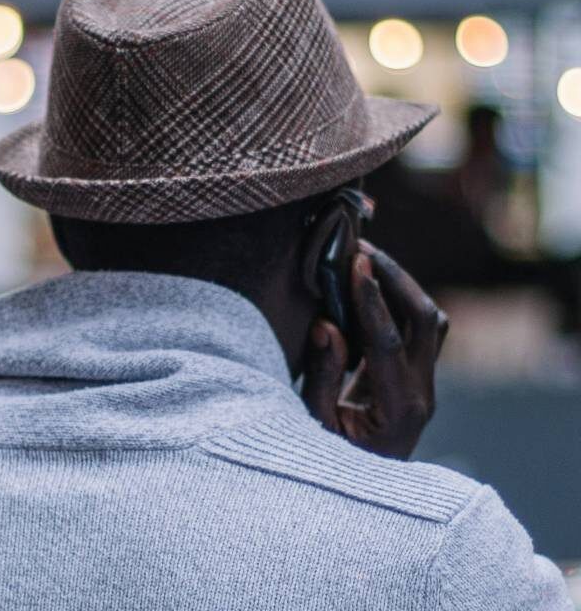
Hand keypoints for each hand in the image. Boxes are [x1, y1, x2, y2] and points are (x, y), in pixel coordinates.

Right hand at [302, 240, 447, 459]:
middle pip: (426, 321)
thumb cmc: (332, 463)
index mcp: (399, 410)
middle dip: (396, 279)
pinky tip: (370, 284)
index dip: (371, 299)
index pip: (388, 342)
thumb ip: (321, 376)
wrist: (361, 496)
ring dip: (403, 285)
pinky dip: (398, 301)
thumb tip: (327, 324)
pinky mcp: (415, 378)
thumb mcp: (315, 427)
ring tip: (368, 257)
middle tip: (362, 248)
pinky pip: (417, 330)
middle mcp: (422, 395)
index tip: (356, 261)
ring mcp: (423, 385)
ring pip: (429, 321)